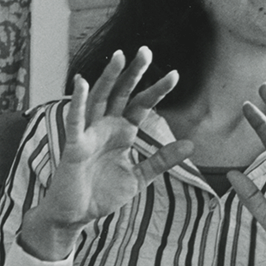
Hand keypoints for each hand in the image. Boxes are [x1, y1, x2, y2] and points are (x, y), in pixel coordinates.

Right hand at [20, 47, 193, 259]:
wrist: (76, 215)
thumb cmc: (102, 194)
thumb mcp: (139, 177)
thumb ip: (161, 160)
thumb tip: (190, 145)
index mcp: (122, 132)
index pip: (141, 104)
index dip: (156, 90)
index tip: (175, 74)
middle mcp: (105, 127)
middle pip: (120, 93)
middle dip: (132, 72)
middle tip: (146, 50)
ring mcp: (89, 133)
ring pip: (99, 99)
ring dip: (108, 78)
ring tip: (119, 56)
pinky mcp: (74, 145)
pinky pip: (76, 121)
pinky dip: (78, 102)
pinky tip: (83, 83)